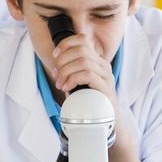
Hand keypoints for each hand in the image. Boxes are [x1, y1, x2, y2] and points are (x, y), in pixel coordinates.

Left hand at [51, 34, 143, 161]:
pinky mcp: (106, 87)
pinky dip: (73, 79)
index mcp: (96, 61)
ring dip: (66, 71)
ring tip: (60, 84)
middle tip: (56, 75)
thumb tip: (56, 63)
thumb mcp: (79, 83)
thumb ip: (72, 71)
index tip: (55, 55)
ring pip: (83, 61)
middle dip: (63, 60)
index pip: (83, 39)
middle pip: (81, 49)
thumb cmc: (90, 102)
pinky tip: (67, 88)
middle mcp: (103, 65)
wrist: (107, 123)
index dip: (66, 43)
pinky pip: (88, 74)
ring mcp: (106, 75)